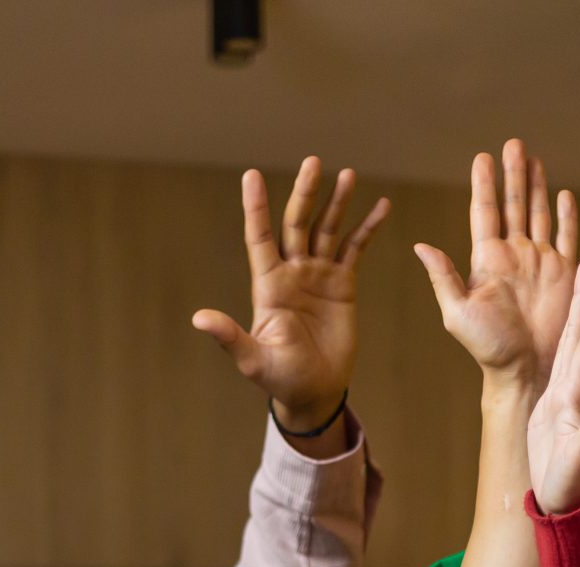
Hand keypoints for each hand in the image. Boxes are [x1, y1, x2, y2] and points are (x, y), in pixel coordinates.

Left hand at [192, 157, 389, 431]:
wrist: (314, 391)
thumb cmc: (280, 378)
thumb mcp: (253, 360)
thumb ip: (230, 337)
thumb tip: (199, 319)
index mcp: (268, 285)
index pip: (259, 237)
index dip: (255, 208)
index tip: (251, 175)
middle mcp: (292, 272)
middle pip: (297, 223)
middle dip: (304, 193)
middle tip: (313, 162)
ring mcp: (318, 275)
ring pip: (327, 229)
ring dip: (336, 202)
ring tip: (347, 174)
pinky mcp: (343, 284)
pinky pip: (355, 248)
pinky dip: (367, 227)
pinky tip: (380, 206)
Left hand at [415, 141, 579, 389]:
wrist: (525, 371)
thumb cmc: (488, 348)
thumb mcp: (457, 312)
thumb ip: (443, 276)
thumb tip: (420, 244)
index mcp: (487, 260)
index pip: (485, 212)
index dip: (485, 184)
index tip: (482, 157)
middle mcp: (515, 255)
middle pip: (513, 204)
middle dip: (513, 174)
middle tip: (513, 142)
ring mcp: (541, 262)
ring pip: (539, 213)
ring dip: (536, 185)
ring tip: (533, 157)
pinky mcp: (565, 274)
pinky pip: (567, 237)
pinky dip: (567, 215)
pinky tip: (563, 193)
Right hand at [526, 260, 579, 514]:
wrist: (560, 502)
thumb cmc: (568, 483)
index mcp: (579, 396)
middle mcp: (577, 390)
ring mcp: (566, 396)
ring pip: (572, 343)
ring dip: (578, 312)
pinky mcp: (554, 405)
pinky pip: (559, 361)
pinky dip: (563, 338)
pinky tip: (564, 323)